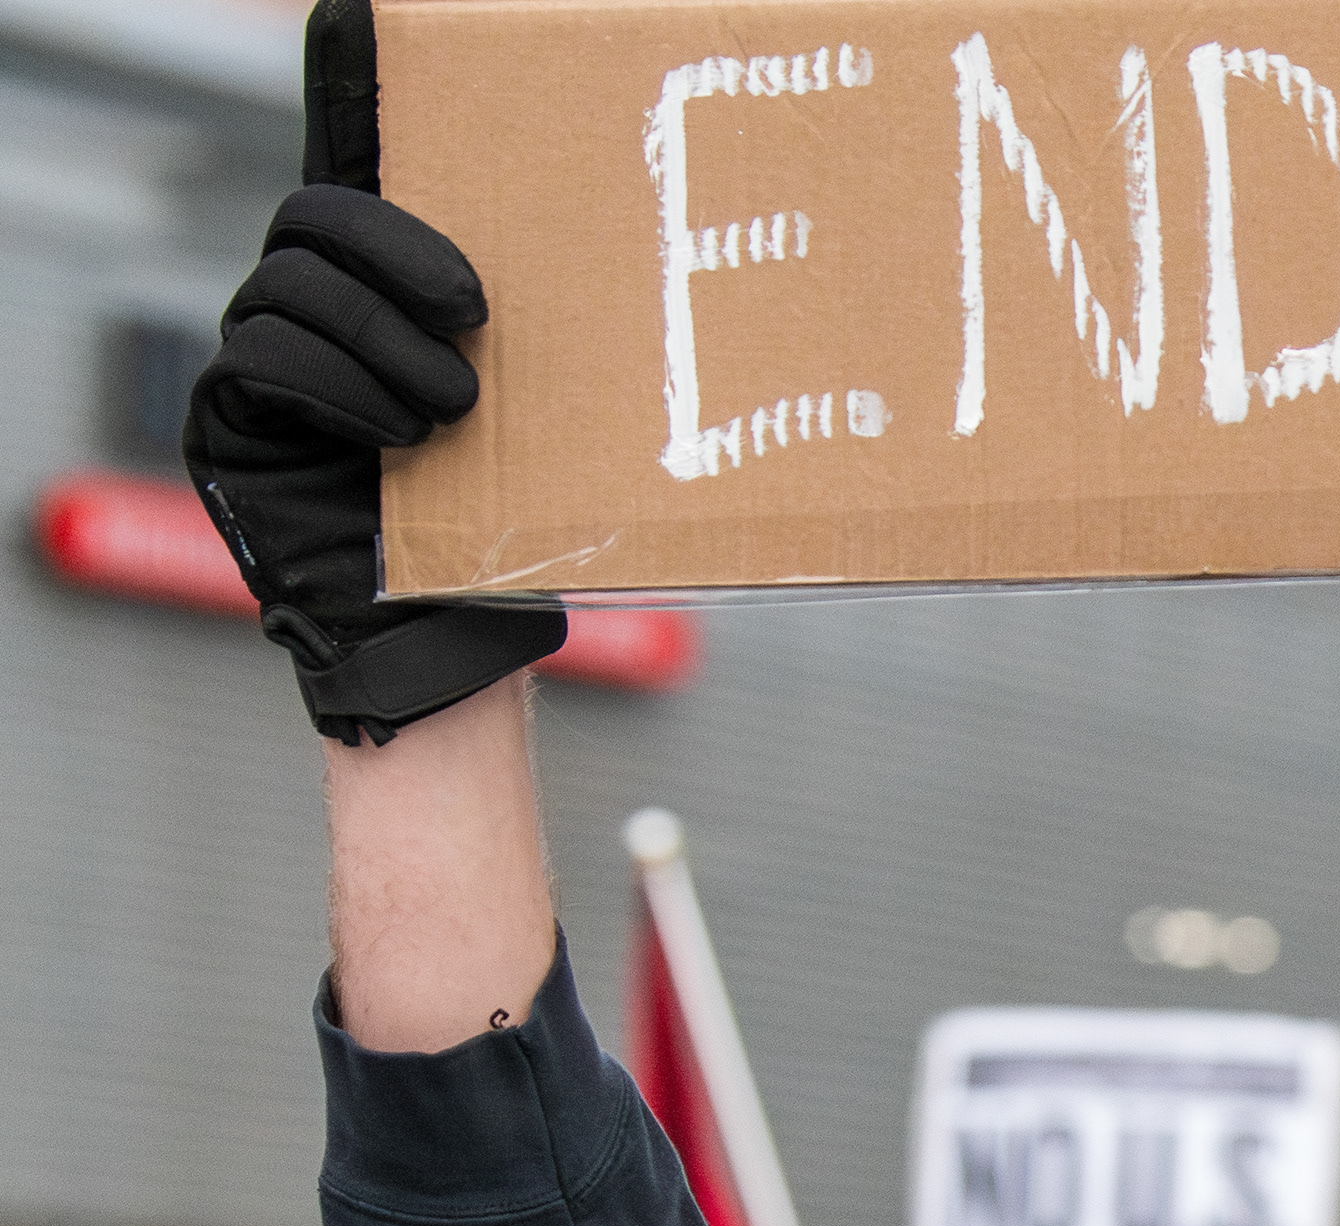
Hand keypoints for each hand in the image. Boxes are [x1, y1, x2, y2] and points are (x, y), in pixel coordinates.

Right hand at [187, 0, 561, 742]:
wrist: (451, 642)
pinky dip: (342, 390)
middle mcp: (316, 306)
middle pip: (317, 215)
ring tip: (454, 411)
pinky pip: (264, 358)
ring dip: (382, 343)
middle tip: (479, 315)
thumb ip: (565, 351)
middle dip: (396, 251)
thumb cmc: (516, 531)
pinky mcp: (229, 415)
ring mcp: (262, 354)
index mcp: (394, 292)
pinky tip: (403, 439)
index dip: (350, 84)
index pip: (360, 163)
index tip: (360, 14)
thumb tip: (702, 285)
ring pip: (292, 287)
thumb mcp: (557, 425)